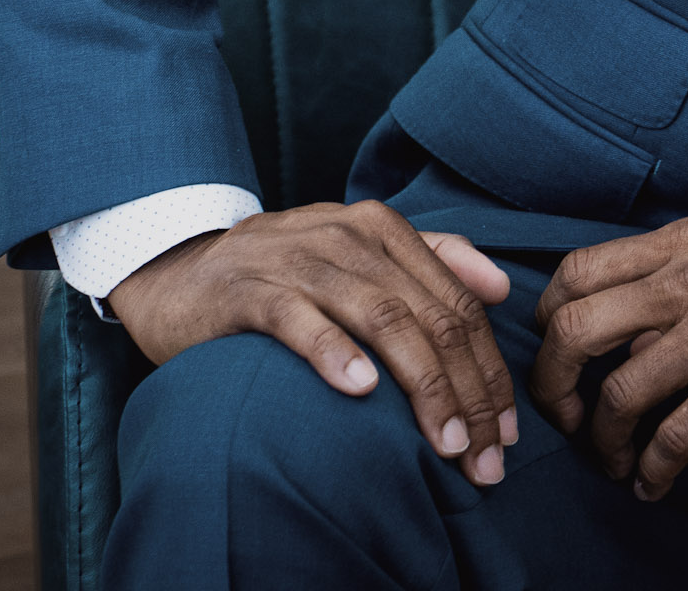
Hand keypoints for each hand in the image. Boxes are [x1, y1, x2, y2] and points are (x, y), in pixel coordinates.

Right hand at [108, 201, 518, 486]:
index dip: (489, 369)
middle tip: (484, 459)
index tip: (506, 432)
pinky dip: (335, 352)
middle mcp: (351, 237)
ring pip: (383, 318)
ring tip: (445, 442)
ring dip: (422, 385)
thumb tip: (501, 287)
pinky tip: (361, 390)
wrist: (181, 272)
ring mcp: (300, 261)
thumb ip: (433, 260)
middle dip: (468, 392)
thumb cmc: (288, 273)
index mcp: (385, 230)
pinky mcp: (250, 290)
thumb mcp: (361, 256)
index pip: (458, 302)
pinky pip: (300, 321)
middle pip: (431, 316)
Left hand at [529, 205, 687, 500]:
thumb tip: (629, 324)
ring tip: (615, 461)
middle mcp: (687, 280)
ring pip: (616, 394)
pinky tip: (655, 484)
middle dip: (551, 386)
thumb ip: (679, 274)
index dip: (547, 321)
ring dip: (602, 443)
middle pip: (573, 331)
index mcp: (680, 242)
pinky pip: (674, 438)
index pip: (575, 271)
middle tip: (566, 419)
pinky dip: (653, 471)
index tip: (559, 358)